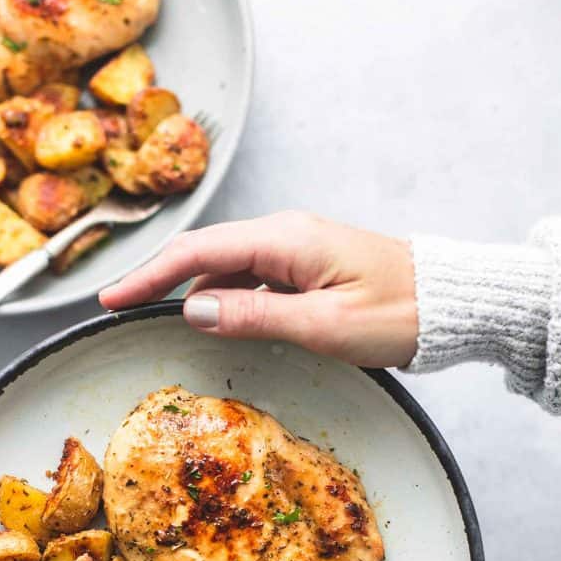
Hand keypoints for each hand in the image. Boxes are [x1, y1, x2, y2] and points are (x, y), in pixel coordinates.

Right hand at [100, 211, 417, 367]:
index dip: (148, 275)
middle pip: (203, 252)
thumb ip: (253, 316)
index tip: (110, 298)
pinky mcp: (306, 267)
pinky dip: (220, 295)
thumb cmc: (398, 314)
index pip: (197, 251)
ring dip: (186, 289)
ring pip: (224, 265)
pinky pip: (249, 277)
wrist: (450, 304)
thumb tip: (192, 309)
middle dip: (156, 278)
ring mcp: (295, 249)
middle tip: (115, 307)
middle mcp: (285, 235)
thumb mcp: (323, 326)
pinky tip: (206, 317)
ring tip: (147, 314)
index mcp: (285, 240)